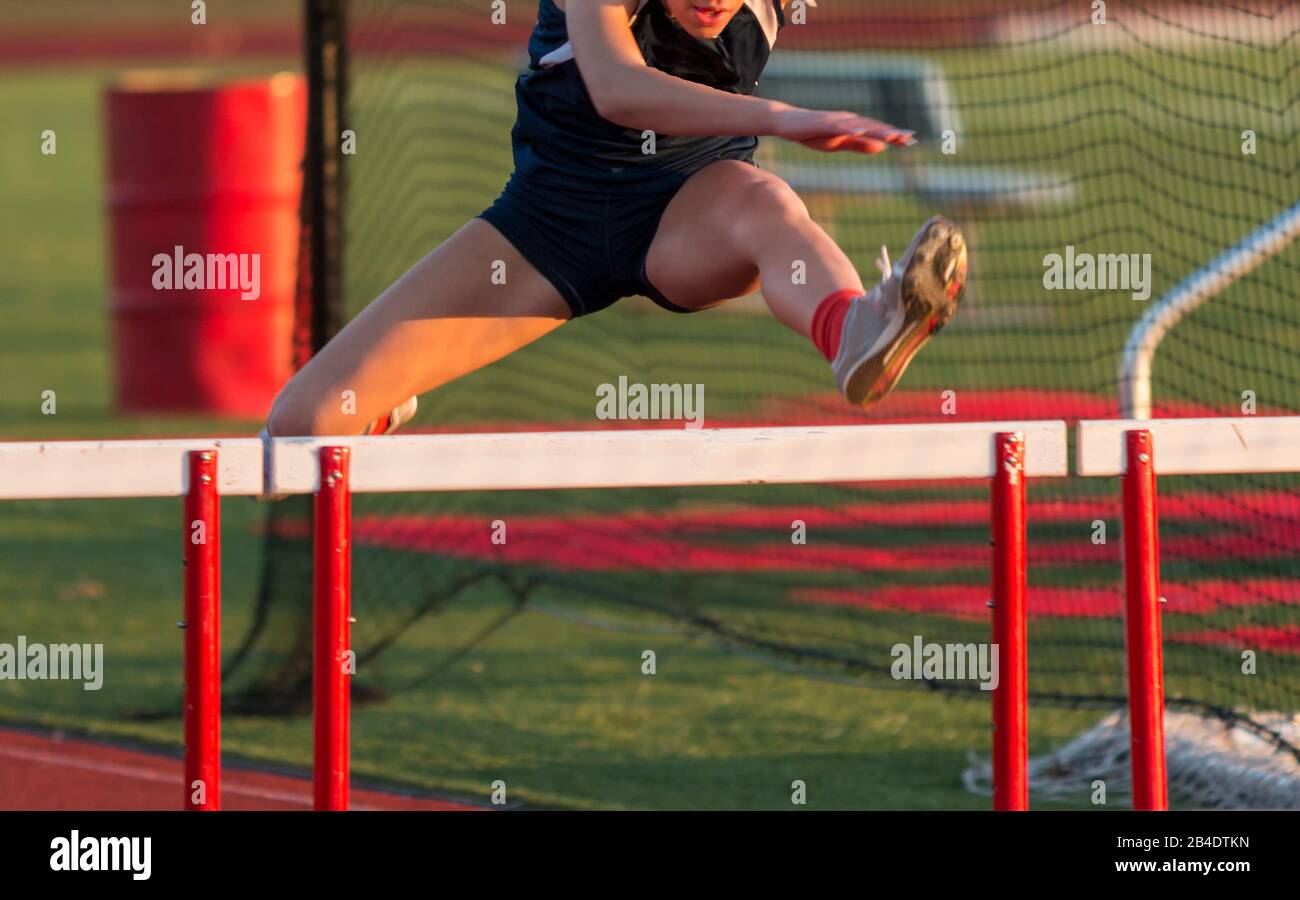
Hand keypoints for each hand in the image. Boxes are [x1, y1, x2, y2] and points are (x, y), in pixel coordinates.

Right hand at [769, 105, 914, 153]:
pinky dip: (851, 130)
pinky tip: (861, 133)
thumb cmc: (812, 133)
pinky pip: (840, 127)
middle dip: (892, 133)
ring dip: (877, 131)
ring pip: (860, 126)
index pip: (876, 131)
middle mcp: (848, 120)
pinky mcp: (823, 123)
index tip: (911, 141)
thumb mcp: (838, 143)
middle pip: (873, 127)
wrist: (786, 123)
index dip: (894, 136)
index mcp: (852, 125)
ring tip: (893, 136)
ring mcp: (836, 120)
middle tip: (910, 138)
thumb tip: (881, 147)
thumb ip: (859, 145)